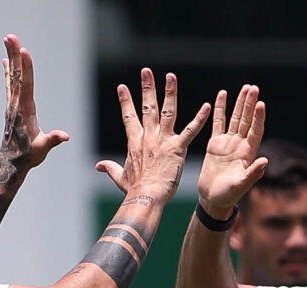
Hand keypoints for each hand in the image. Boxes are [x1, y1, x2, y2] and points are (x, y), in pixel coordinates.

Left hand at [1, 34, 68, 172]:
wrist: (12, 162)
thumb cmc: (29, 155)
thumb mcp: (42, 149)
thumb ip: (52, 140)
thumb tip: (64, 136)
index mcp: (24, 110)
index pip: (25, 85)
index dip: (26, 68)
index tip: (25, 51)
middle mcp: (16, 104)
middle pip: (16, 75)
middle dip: (15, 55)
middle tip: (11, 36)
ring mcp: (12, 104)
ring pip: (12, 76)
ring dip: (11, 57)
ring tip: (8, 41)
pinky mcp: (12, 107)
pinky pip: (10, 84)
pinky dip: (9, 71)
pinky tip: (7, 62)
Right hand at [96, 68, 210, 204]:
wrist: (145, 197)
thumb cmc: (134, 190)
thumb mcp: (120, 177)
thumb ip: (110, 168)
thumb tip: (98, 166)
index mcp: (135, 142)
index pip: (128, 116)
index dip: (126, 101)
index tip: (123, 87)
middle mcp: (148, 137)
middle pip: (147, 107)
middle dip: (147, 88)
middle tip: (146, 71)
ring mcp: (163, 141)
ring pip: (167, 111)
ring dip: (169, 93)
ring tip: (170, 76)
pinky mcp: (177, 148)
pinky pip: (190, 131)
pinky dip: (199, 119)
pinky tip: (207, 106)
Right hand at [196, 85, 266, 218]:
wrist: (213, 198)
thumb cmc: (228, 195)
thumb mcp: (241, 185)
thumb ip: (253, 174)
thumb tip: (265, 161)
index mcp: (248, 153)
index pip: (255, 131)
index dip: (258, 118)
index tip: (260, 104)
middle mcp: (240, 145)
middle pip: (247, 120)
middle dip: (250, 104)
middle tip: (253, 88)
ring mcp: (228, 143)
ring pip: (235, 118)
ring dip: (240, 103)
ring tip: (245, 88)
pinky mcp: (215, 143)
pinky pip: (218, 122)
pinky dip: (220, 109)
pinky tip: (222, 95)